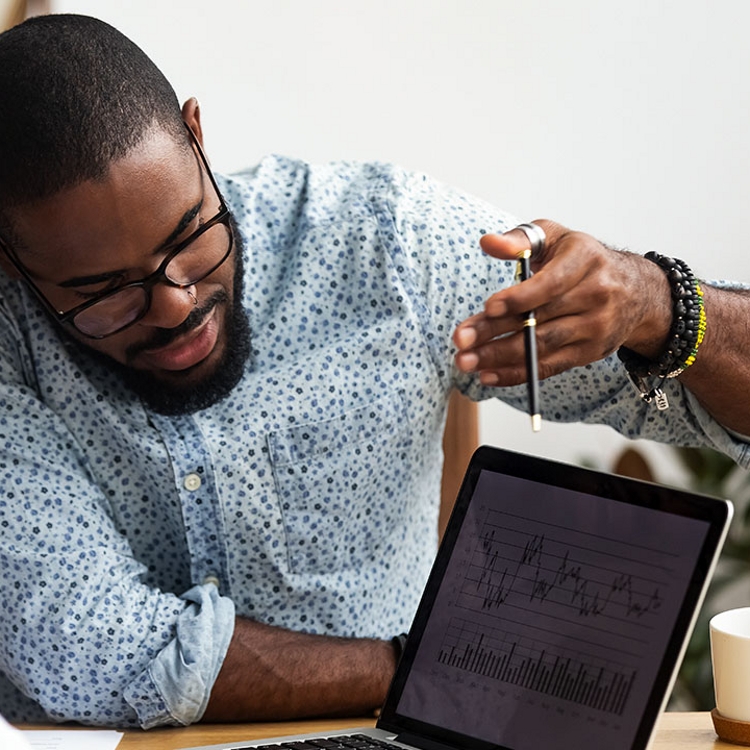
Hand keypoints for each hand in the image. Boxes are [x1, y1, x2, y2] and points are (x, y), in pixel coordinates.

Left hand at [453, 220, 671, 386]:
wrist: (635, 291)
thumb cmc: (581, 260)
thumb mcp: (555, 238)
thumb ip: (520, 240)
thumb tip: (487, 243)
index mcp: (585, 260)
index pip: (551, 284)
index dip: (519, 297)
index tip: (488, 307)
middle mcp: (596, 295)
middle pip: (538, 319)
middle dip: (495, 332)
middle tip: (460, 341)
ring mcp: (595, 328)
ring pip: (541, 347)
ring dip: (499, 357)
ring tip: (465, 361)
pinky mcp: (590, 353)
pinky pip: (549, 367)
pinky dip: (517, 374)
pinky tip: (488, 375)